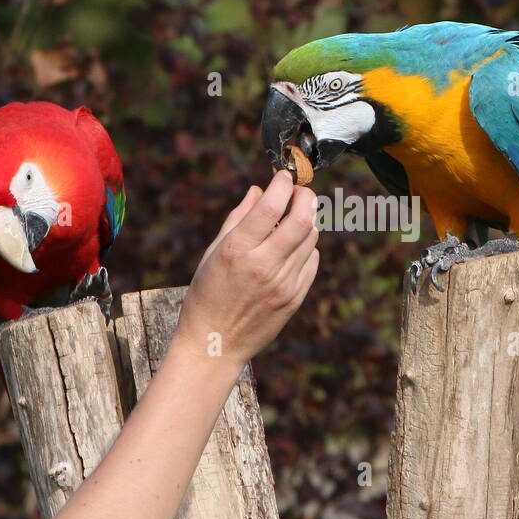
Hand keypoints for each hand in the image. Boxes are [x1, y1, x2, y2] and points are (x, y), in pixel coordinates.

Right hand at [174, 170, 319, 369]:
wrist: (215, 343)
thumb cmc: (207, 294)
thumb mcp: (213, 252)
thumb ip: (238, 219)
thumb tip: (259, 191)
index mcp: (238, 251)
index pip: (272, 206)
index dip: (283, 184)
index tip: (283, 176)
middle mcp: (264, 266)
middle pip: (302, 219)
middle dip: (305, 196)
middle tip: (300, 191)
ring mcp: (283, 284)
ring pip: (311, 238)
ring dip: (306, 220)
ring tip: (292, 219)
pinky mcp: (295, 298)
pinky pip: (311, 261)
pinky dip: (305, 247)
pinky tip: (291, 248)